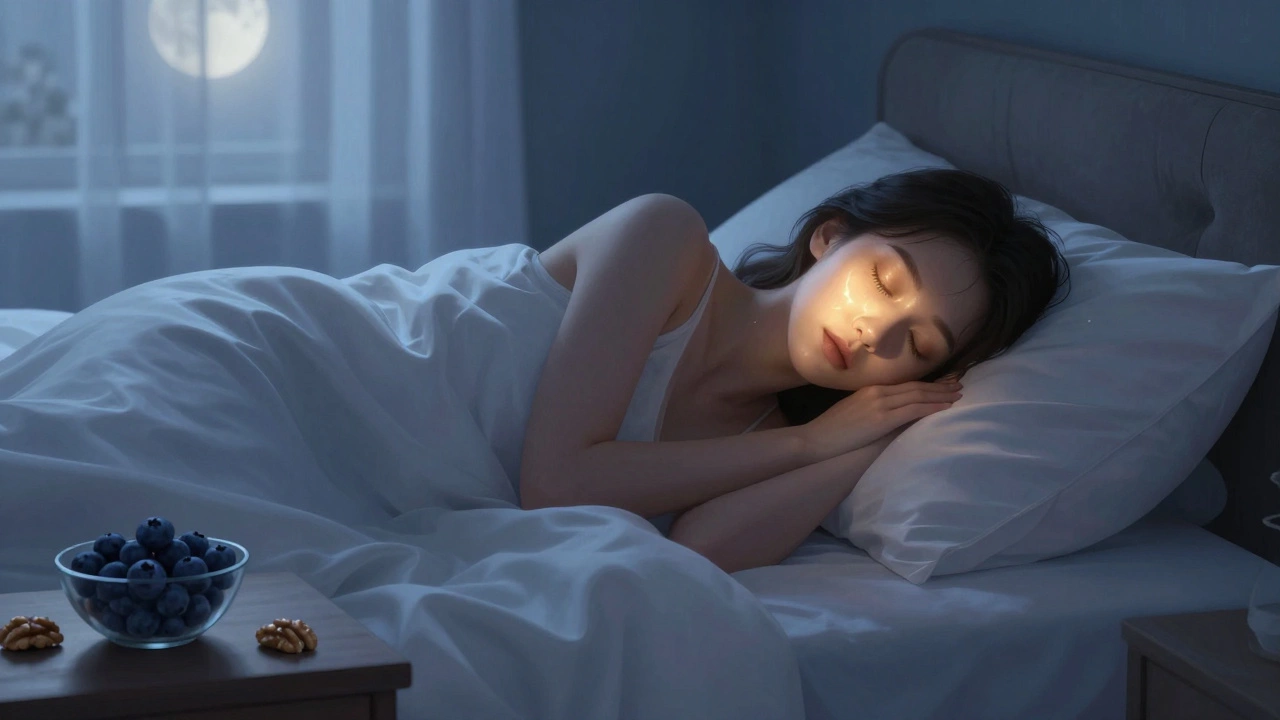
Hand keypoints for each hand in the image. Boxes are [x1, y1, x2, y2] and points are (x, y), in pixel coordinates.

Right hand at [800, 379, 961, 461]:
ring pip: (918, 395)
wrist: (816, 439)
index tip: (944, 382)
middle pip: (916, 387)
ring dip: (941, 394)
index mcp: (871, 389)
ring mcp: (881, 404)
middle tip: (959, 384)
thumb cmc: (831, 430)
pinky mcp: (882, 418)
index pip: (906, 384)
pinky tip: (946, 406)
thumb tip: (891, 412)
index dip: (927, 383)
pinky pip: (914, 409)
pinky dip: (932, 406)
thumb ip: (872, 407)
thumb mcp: (853, 410)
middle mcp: (878, 392)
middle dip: (940, 386)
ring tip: (958, 394)